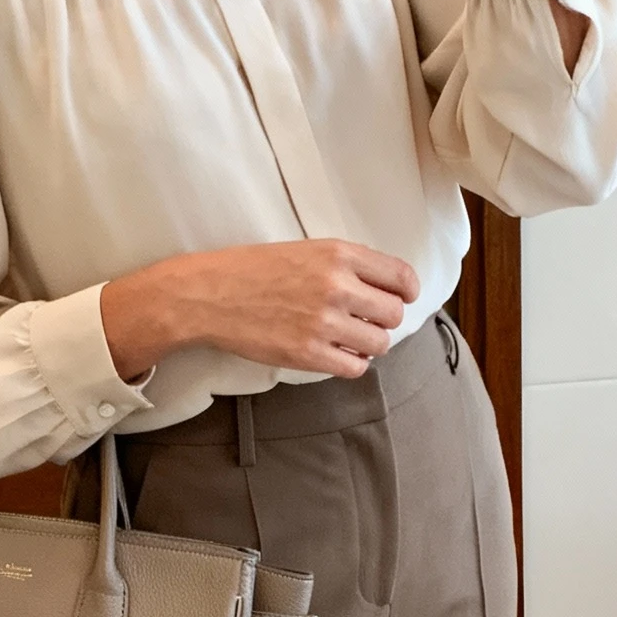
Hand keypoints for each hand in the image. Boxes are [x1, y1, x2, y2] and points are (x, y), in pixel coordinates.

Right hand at [100, 240, 420, 383]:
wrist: (208, 294)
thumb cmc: (252, 270)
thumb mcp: (305, 249)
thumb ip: (344, 264)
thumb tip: (382, 289)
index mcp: (339, 253)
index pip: (400, 276)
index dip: (408, 291)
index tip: (404, 297)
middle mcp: (337, 286)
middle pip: (394, 313)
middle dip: (384, 320)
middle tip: (367, 321)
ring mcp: (323, 322)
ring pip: (379, 343)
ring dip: (369, 344)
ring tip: (350, 339)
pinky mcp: (308, 354)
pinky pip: (355, 367)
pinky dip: (351, 363)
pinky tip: (337, 354)